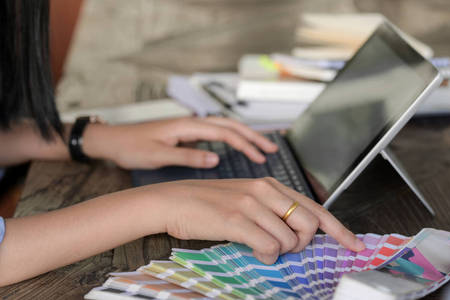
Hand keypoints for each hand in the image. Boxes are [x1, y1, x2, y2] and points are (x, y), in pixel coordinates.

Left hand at [82, 117, 277, 168]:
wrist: (112, 140)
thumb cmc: (131, 147)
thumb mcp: (158, 155)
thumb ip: (188, 157)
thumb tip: (215, 159)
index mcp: (187, 126)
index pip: (224, 132)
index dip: (245, 144)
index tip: (260, 156)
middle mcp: (191, 122)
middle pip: (230, 125)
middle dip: (253, 136)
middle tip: (272, 148)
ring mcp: (190, 127)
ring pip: (225, 127)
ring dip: (245, 136)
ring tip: (262, 147)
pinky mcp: (186, 133)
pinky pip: (216, 133)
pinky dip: (232, 138)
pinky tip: (238, 147)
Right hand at [145, 177, 364, 263]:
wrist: (173, 200)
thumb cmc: (210, 203)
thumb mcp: (247, 198)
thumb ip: (273, 211)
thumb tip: (297, 234)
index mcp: (271, 184)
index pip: (316, 207)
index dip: (340, 229)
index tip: (355, 245)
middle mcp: (265, 190)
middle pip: (309, 224)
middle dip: (303, 244)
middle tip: (285, 247)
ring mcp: (251, 204)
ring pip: (289, 240)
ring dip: (280, 252)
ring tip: (262, 247)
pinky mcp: (236, 219)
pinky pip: (269, 247)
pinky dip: (266, 256)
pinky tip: (254, 251)